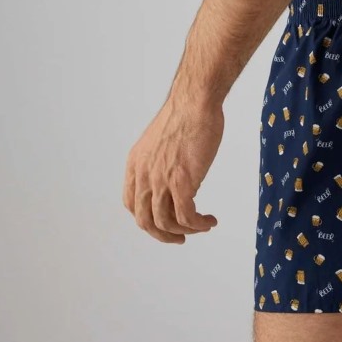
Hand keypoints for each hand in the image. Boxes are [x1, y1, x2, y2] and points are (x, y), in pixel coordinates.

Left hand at [123, 93, 222, 242]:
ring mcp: (161, 181)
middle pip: (146, 220)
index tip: (163, 222)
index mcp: (136, 164)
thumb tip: (176, 177)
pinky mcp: (182, 183)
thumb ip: (161, 161)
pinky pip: (187, 216)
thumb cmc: (186, 114)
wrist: (195, 103)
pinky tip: (209, 221)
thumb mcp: (161, 141)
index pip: (131, 204)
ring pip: (166, 223)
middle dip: (163, 235)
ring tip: (201, 227)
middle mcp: (144, 175)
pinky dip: (198, 225)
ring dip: (185, 232)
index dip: (146, 218)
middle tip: (180, 238)